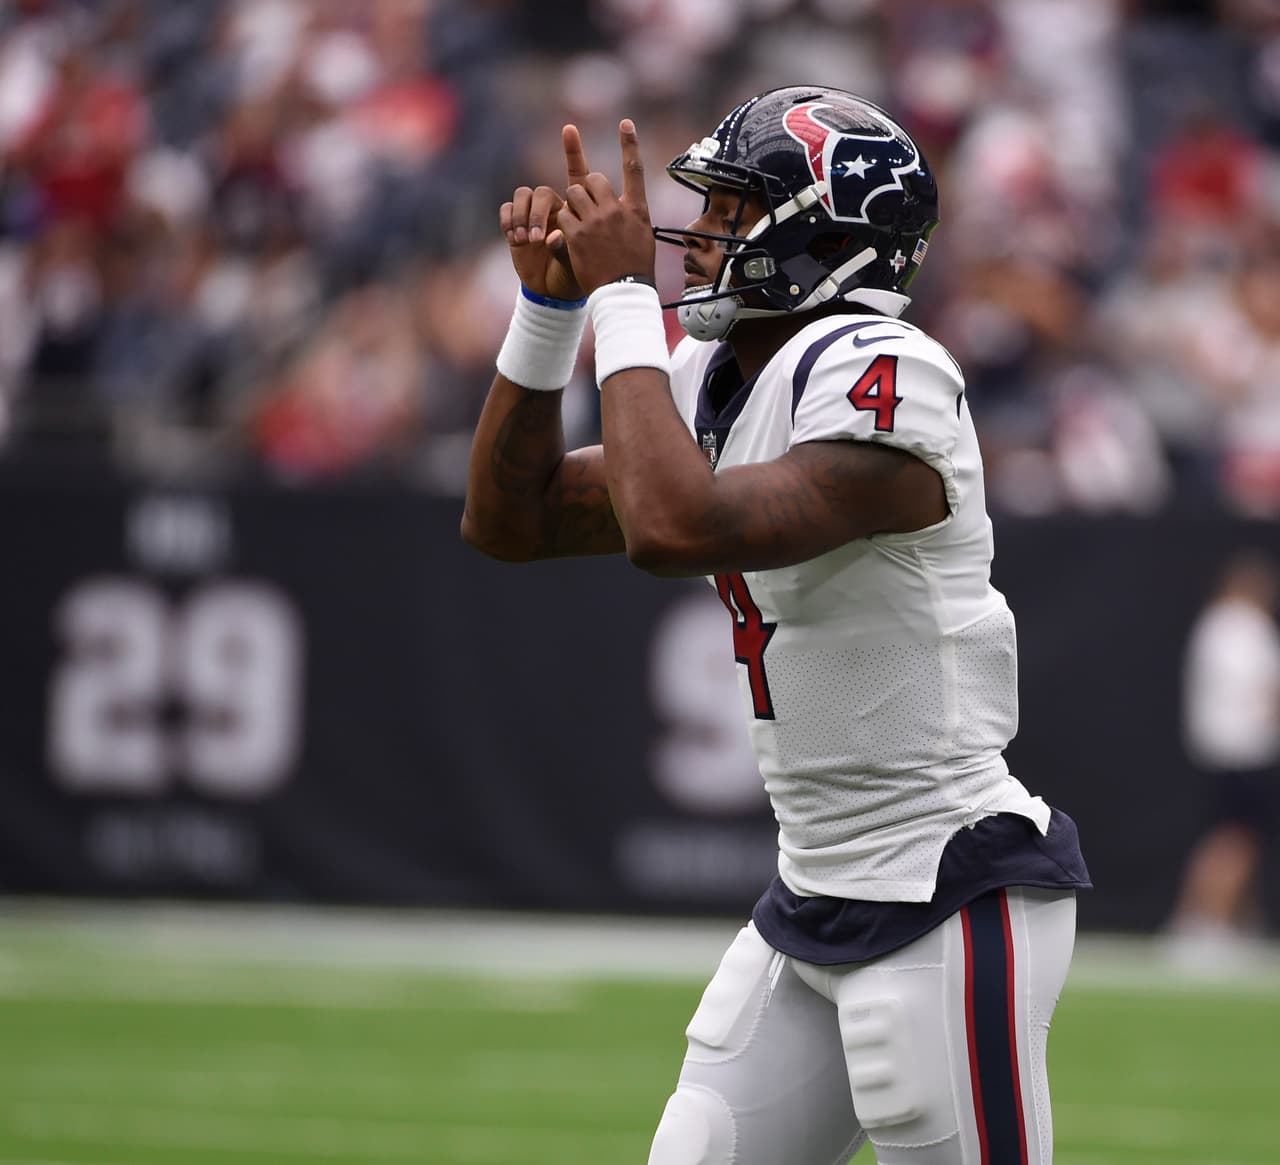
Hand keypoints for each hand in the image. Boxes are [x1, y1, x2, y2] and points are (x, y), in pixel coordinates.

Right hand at [499, 125, 589, 301]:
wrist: (552, 292)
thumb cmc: (573, 276)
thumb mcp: (578, 263)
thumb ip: (568, 248)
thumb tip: (553, 237)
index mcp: (576, 209)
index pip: (577, 174)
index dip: (573, 150)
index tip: (569, 127)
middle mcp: (554, 206)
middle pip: (544, 191)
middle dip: (539, 213)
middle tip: (540, 239)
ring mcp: (534, 214)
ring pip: (524, 197)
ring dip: (524, 218)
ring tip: (528, 241)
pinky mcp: (515, 223)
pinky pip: (507, 209)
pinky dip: (510, 222)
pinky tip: (516, 240)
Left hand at [557, 119, 656, 295]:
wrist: (623, 293)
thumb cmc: (635, 269)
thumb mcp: (642, 237)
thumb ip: (630, 215)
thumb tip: (621, 205)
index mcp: (637, 210)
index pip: (633, 169)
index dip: (629, 144)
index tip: (625, 123)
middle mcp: (616, 210)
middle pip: (594, 178)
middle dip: (586, 188)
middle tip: (586, 206)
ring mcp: (596, 222)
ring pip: (573, 193)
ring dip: (572, 203)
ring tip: (578, 222)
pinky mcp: (577, 235)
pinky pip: (562, 216)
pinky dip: (563, 223)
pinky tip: (570, 237)